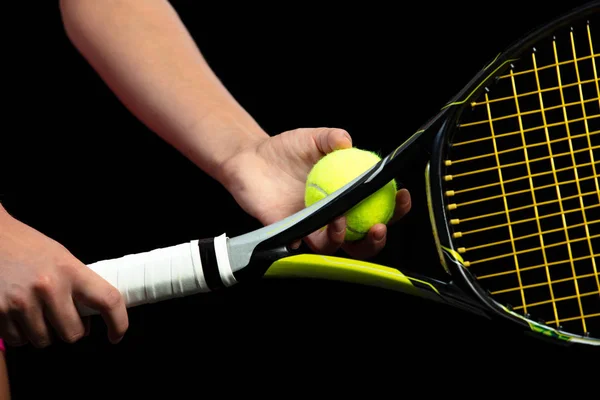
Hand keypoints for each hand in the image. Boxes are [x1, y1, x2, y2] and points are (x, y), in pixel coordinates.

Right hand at [0, 208, 127, 347]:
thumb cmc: (29, 247)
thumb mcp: (61, 257)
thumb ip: (78, 283)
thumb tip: (94, 313)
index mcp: (70, 270)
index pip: (108, 301)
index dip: (118, 323)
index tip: (116, 335)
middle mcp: (48, 287)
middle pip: (73, 333)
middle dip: (73, 330)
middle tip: (66, 317)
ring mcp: (21, 302)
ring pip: (45, 340)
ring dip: (46, 332)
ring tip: (39, 312)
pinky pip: (18, 340)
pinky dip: (22, 333)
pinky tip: (20, 315)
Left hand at [220, 128, 411, 258]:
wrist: (250, 157)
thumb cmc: (286, 149)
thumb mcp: (312, 138)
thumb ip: (331, 138)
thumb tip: (347, 141)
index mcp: (347, 196)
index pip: (379, 208)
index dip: (396, 208)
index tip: (402, 195)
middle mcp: (333, 217)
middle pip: (362, 240)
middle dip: (377, 239)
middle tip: (379, 225)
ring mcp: (311, 228)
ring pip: (334, 246)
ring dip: (343, 238)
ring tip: (340, 218)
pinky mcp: (287, 233)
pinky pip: (298, 243)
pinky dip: (304, 240)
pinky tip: (304, 230)